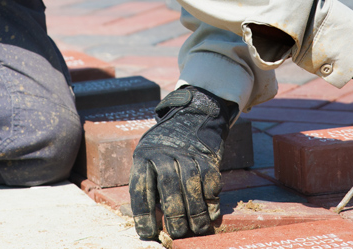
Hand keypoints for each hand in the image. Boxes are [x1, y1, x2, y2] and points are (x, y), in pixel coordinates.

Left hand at [129, 86, 237, 240]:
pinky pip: (210, 178)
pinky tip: (211, 213)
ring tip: (198, 229)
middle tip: (178, 233)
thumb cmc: (164, 153)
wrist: (190, 119)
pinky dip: (212, 198)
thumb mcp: (148, 163)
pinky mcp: (206, 155)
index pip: (141, 186)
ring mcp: (187, 152)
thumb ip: (151, 189)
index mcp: (143, 156)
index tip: (147, 232)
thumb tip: (155, 225)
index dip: (144, 213)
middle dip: (174, 214)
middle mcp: (164, 152)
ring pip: (191, 183)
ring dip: (195, 210)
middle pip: (168, 185)